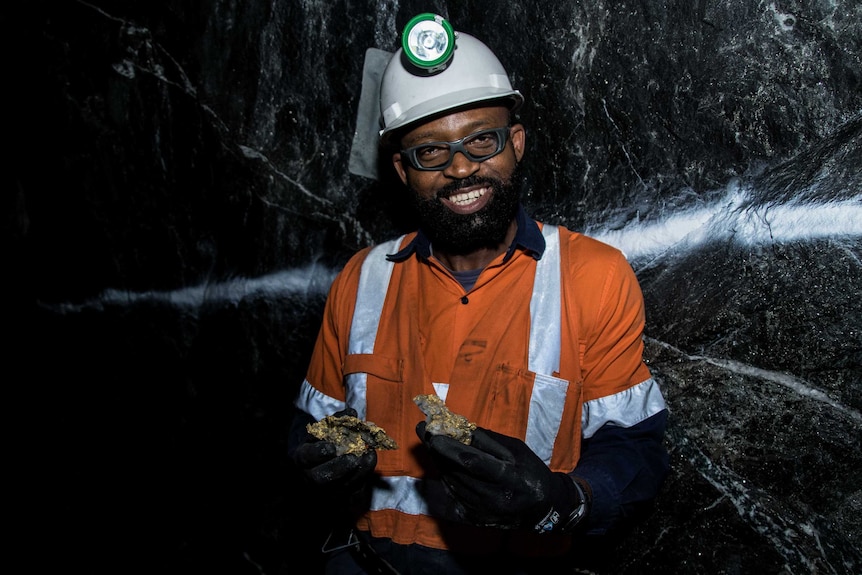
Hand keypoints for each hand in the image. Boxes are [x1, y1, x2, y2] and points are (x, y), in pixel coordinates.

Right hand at [294, 408, 376, 492]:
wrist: (323, 462)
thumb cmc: (325, 442)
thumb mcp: (326, 429)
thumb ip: (338, 420)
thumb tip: (352, 413)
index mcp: (302, 457)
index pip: (306, 457)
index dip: (319, 453)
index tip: (333, 447)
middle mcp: (309, 477)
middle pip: (320, 478)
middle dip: (339, 467)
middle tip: (354, 456)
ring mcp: (324, 490)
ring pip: (338, 488)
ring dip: (356, 472)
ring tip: (368, 456)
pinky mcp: (339, 497)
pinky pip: (351, 492)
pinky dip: (363, 477)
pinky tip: (370, 461)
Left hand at [417, 422, 588, 532]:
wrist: (542, 507)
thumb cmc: (530, 471)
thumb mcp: (516, 449)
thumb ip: (487, 440)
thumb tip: (458, 426)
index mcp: (508, 478)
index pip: (472, 462)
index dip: (449, 448)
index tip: (431, 432)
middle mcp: (493, 498)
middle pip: (456, 472)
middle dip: (437, 450)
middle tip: (424, 430)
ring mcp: (482, 511)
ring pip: (451, 482)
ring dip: (439, 461)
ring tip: (433, 442)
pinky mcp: (474, 518)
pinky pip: (452, 494)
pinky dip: (446, 475)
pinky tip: (444, 463)